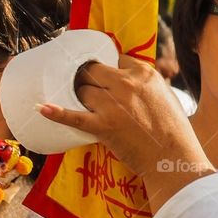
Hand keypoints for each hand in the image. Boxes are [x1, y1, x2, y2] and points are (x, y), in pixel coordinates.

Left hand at [37, 56, 213, 209]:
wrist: (174, 158)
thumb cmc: (173, 130)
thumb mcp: (164, 94)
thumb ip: (144, 83)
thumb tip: (126, 77)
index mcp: (144, 74)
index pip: (113, 59)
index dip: (104, 68)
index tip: (99, 74)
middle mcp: (126, 84)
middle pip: (92, 71)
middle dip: (85, 78)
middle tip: (83, 87)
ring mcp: (112, 105)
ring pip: (82, 90)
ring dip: (79, 97)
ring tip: (83, 105)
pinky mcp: (102, 125)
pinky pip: (73, 116)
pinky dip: (56, 112)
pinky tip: (42, 108)